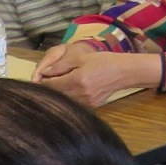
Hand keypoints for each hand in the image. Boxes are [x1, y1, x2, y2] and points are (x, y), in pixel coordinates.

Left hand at [35, 44, 158, 106]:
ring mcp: (86, 102)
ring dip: (59, 95)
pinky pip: (73, 104)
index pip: (50, 85)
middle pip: (55, 95)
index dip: (43, 82)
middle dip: (50, 89)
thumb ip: (62, 65)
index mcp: (77, 80)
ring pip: (63, 101)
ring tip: (60, 86)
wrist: (125, 72)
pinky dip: (69, 99)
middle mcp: (80, 94)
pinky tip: (72, 91)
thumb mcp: (82, 57)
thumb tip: (44, 73)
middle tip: (48, 81)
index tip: (40, 78)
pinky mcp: (91, 107)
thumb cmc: (104, 61)